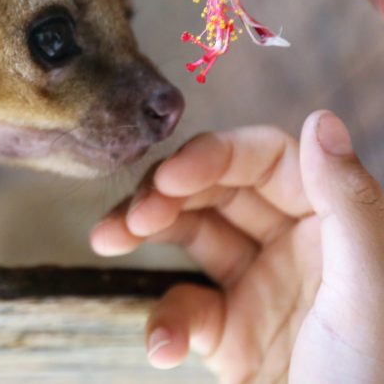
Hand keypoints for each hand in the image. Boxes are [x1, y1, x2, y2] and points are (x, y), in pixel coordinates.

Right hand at [90, 111, 383, 382]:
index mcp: (338, 227)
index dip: (217, 156)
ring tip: (107, 240)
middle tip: (131, 216)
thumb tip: (322, 116)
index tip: (174, 176)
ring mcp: (260, 290)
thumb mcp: (368, 294)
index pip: (270, 160)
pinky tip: (163, 348)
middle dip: (169, 194)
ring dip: (144, 234)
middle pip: (218, 191)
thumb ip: (349, 203)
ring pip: (189, 236)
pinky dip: (163, 322)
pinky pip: (182, 308)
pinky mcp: (230, 337)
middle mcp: (298, 248)